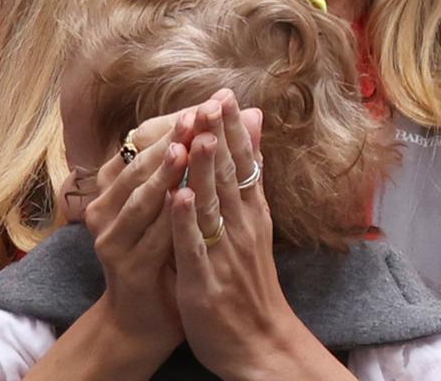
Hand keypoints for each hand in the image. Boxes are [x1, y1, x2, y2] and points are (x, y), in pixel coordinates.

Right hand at [82, 117, 191, 357]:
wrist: (145, 320)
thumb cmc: (167, 255)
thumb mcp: (184, 205)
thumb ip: (205, 162)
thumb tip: (247, 116)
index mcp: (118, 187)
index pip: (144, 143)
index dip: (178, 123)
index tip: (208, 102)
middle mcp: (107, 207)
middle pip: (141, 163)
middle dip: (173, 137)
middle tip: (200, 112)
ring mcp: (112, 237)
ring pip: (141, 197)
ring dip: (164, 171)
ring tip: (186, 146)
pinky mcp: (126, 266)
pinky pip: (150, 238)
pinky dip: (167, 217)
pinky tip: (183, 200)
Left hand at [169, 90, 305, 378]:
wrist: (261, 345)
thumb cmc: (251, 283)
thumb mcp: (256, 227)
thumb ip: (251, 181)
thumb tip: (255, 135)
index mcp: (252, 215)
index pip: (245, 165)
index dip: (234, 130)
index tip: (226, 96)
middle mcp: (242, 229)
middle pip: (232, 176)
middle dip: (221, 137)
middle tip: (214, 100)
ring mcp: (224, 255)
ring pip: (214, 206)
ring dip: (207, 170)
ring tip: (200, 136)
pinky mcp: (205, 282)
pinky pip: (194, 248)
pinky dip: (187, 222)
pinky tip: (179, 197)